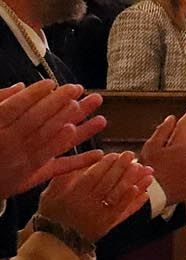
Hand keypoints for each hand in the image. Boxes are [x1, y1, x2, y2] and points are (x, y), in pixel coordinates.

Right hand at [0, 80, 106, 197]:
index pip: (16, 109)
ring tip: (100, 116)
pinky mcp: (34, 176)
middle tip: (79, 89)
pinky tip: (99, 153)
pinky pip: (60, 168)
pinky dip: (80, 161)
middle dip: (61, 104)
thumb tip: (21, 86)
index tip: (52, 83)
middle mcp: (11, 146)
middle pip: (40, 122)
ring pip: (55, 143)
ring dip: (79, 130)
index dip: (34, 95)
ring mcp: (25, 162)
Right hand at [37, 151, 153, 241]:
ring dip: (135, 182)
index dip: (105, 165)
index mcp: (73, 195)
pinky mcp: (108, 226)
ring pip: (120, 197)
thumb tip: (88, 156)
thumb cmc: (53, 212)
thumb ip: (67, 175)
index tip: (115, 154)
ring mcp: (100, 216)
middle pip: (109, 184)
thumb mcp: (51, 192)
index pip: (92, 176)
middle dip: (122, 168)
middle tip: (132, 156)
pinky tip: (144, 191)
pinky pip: (124, 212)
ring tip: (146, 171)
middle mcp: (88, 205)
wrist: (57, 241)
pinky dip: (135, 202)